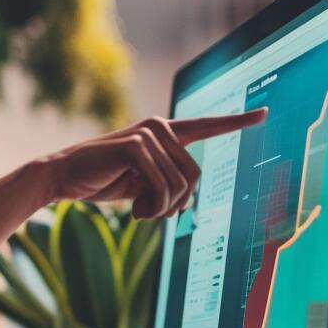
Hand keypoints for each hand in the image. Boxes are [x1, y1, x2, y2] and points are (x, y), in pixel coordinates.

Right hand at [38, 109, 267, 218]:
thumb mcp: (140, 185)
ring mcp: (148, 134)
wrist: (63, 177)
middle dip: (178, 203)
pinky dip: (152, 207)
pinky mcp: (135, 145)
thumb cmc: (103, 180)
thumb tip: (184, 205)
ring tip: (140, 212)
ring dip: (162, 209)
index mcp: (164, 132)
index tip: (264, 113)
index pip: (206, 126)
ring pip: (180, 184)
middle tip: (153, 214)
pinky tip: (135, 211)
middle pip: (196, 174)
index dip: (237, 122)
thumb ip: (165, 184)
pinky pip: (163, 186)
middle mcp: (160, 126)